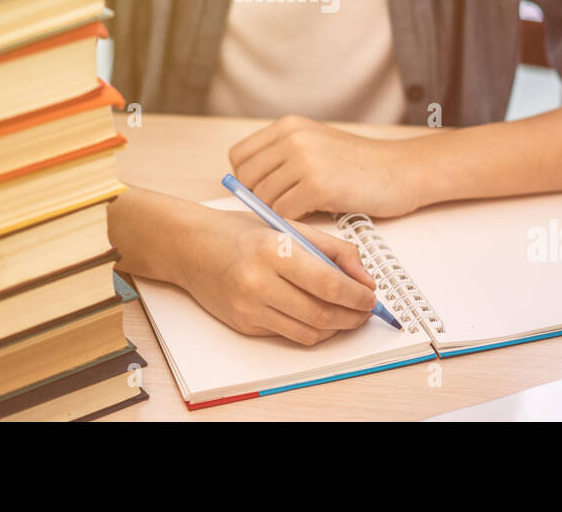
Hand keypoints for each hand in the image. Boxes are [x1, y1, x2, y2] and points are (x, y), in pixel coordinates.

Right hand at [176, 206, 378, 345]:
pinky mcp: (243, 324)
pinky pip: (289, 334)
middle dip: (352, 317)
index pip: (329, 284)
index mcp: (274, 250)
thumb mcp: (289, 227)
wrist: (191, 247)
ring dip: (335, 328)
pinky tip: (317, 315)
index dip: (358, 296)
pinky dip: (311, 330)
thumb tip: (365, 280)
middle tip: (364, 311)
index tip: (371, 296)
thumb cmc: (242, 232)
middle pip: (322, 314)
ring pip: (309, 332)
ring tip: (346, 315)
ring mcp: (249, 307)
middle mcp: (259, 282)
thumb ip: (333, 250)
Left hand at [228, 114, 428, 218]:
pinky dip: (293, 221)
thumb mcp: (316, 145)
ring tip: (301, 213)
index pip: (240, 156)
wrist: (403, 170)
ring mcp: (304, 160)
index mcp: (289, 126)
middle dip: (259, 199)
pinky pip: (283, 212)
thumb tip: (245, 185)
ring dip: (278, 213)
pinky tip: (313, 216)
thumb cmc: (361, 165)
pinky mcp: (317, 185)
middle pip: (247, 179)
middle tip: (282, 208)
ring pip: (263, 198)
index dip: (247, 180)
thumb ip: (283, 156)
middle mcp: (292, 138)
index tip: (264, 192)